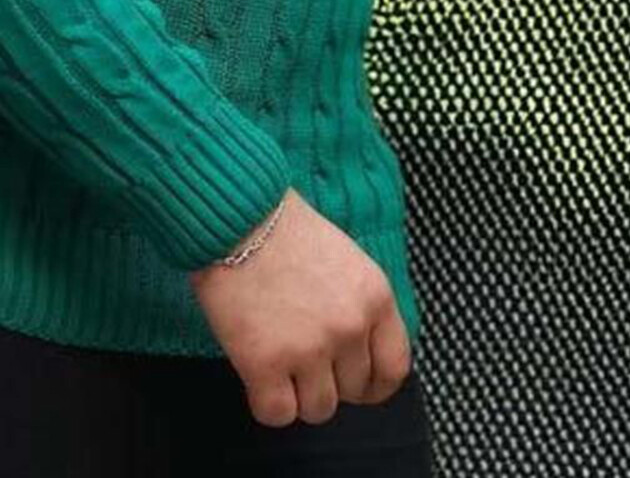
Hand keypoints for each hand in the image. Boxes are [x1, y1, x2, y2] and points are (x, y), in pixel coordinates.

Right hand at [187, 187, 413, 426]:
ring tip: (278, 361)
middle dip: (330, 380)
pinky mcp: (265, 363)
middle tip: (302, 358)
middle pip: (354, 391)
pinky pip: (277, 414)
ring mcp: (309, 348)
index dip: (375, 384)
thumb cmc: (283, 228)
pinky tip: (256, 373)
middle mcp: (350, 327)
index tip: (357, 386)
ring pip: (319, 410)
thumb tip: (356, 352)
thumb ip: (357, 303)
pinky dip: (266, 401)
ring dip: (299, 394)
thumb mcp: (344, 257)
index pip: (394, 367)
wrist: (235, 214)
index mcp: (375, 297)